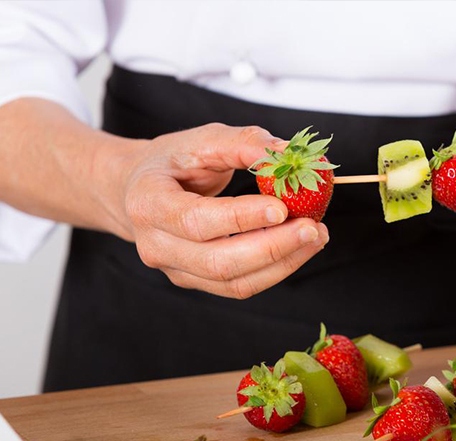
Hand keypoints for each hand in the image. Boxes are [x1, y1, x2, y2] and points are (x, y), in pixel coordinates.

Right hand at [119, 123, 328, 298]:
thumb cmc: (172, 162)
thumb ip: (244, 143)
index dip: (240, 218)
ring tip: (316, 237)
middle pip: (218, 261)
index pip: (195, 221)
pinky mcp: (196, 281)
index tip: (281, 207)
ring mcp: (175, 270)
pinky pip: (240, 286)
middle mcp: (155, 245)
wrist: (139, 191)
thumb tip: (288, 153)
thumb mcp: (201, 139)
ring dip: (283, 263)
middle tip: (312, 227)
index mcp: (148, 203)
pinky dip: (276, 269)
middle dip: (272, 247)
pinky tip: (300, 248)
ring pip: (234, 282)